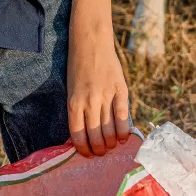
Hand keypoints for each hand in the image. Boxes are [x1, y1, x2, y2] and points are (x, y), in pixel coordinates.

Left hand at [67, 21, 130, 156]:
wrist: (90, 41)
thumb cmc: (78, 66)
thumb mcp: (71, 88)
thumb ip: (78, 109)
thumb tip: (86, 134)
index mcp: (73, 102)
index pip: (78, 135)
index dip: (84, 149)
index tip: (88, 154)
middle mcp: (89, 101)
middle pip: (95, 136)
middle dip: (99, 150)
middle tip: (102, 152)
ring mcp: (106, 96)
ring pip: (110, 130)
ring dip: (111, 143)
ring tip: (112, 145)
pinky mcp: (120, 90)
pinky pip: (123, 116)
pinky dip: (124, 130)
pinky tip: (124, 137)